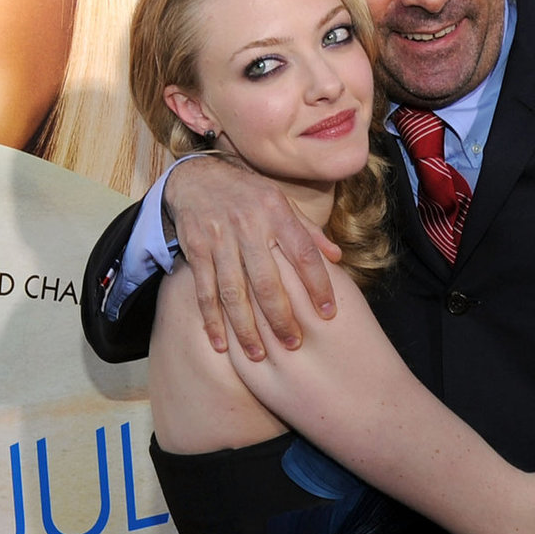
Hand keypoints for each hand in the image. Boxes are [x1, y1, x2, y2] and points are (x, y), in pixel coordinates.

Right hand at [164, 157, 340, 359]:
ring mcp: (219, 239)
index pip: (304, 253)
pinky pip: (204, 291)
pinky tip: (220, 344)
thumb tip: (338, 257)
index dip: (318, 284)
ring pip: (233, 291)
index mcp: (276, 213)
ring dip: (245, 327)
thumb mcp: (282, 202)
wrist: (197, 177)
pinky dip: (211, 320)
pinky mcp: (196, 249)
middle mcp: (248, 226)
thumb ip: (308, 231)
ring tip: (258, 355)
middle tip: (292, 346)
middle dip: (280, 317)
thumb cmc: (248, 195)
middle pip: (267, 280)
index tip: (328, 314)